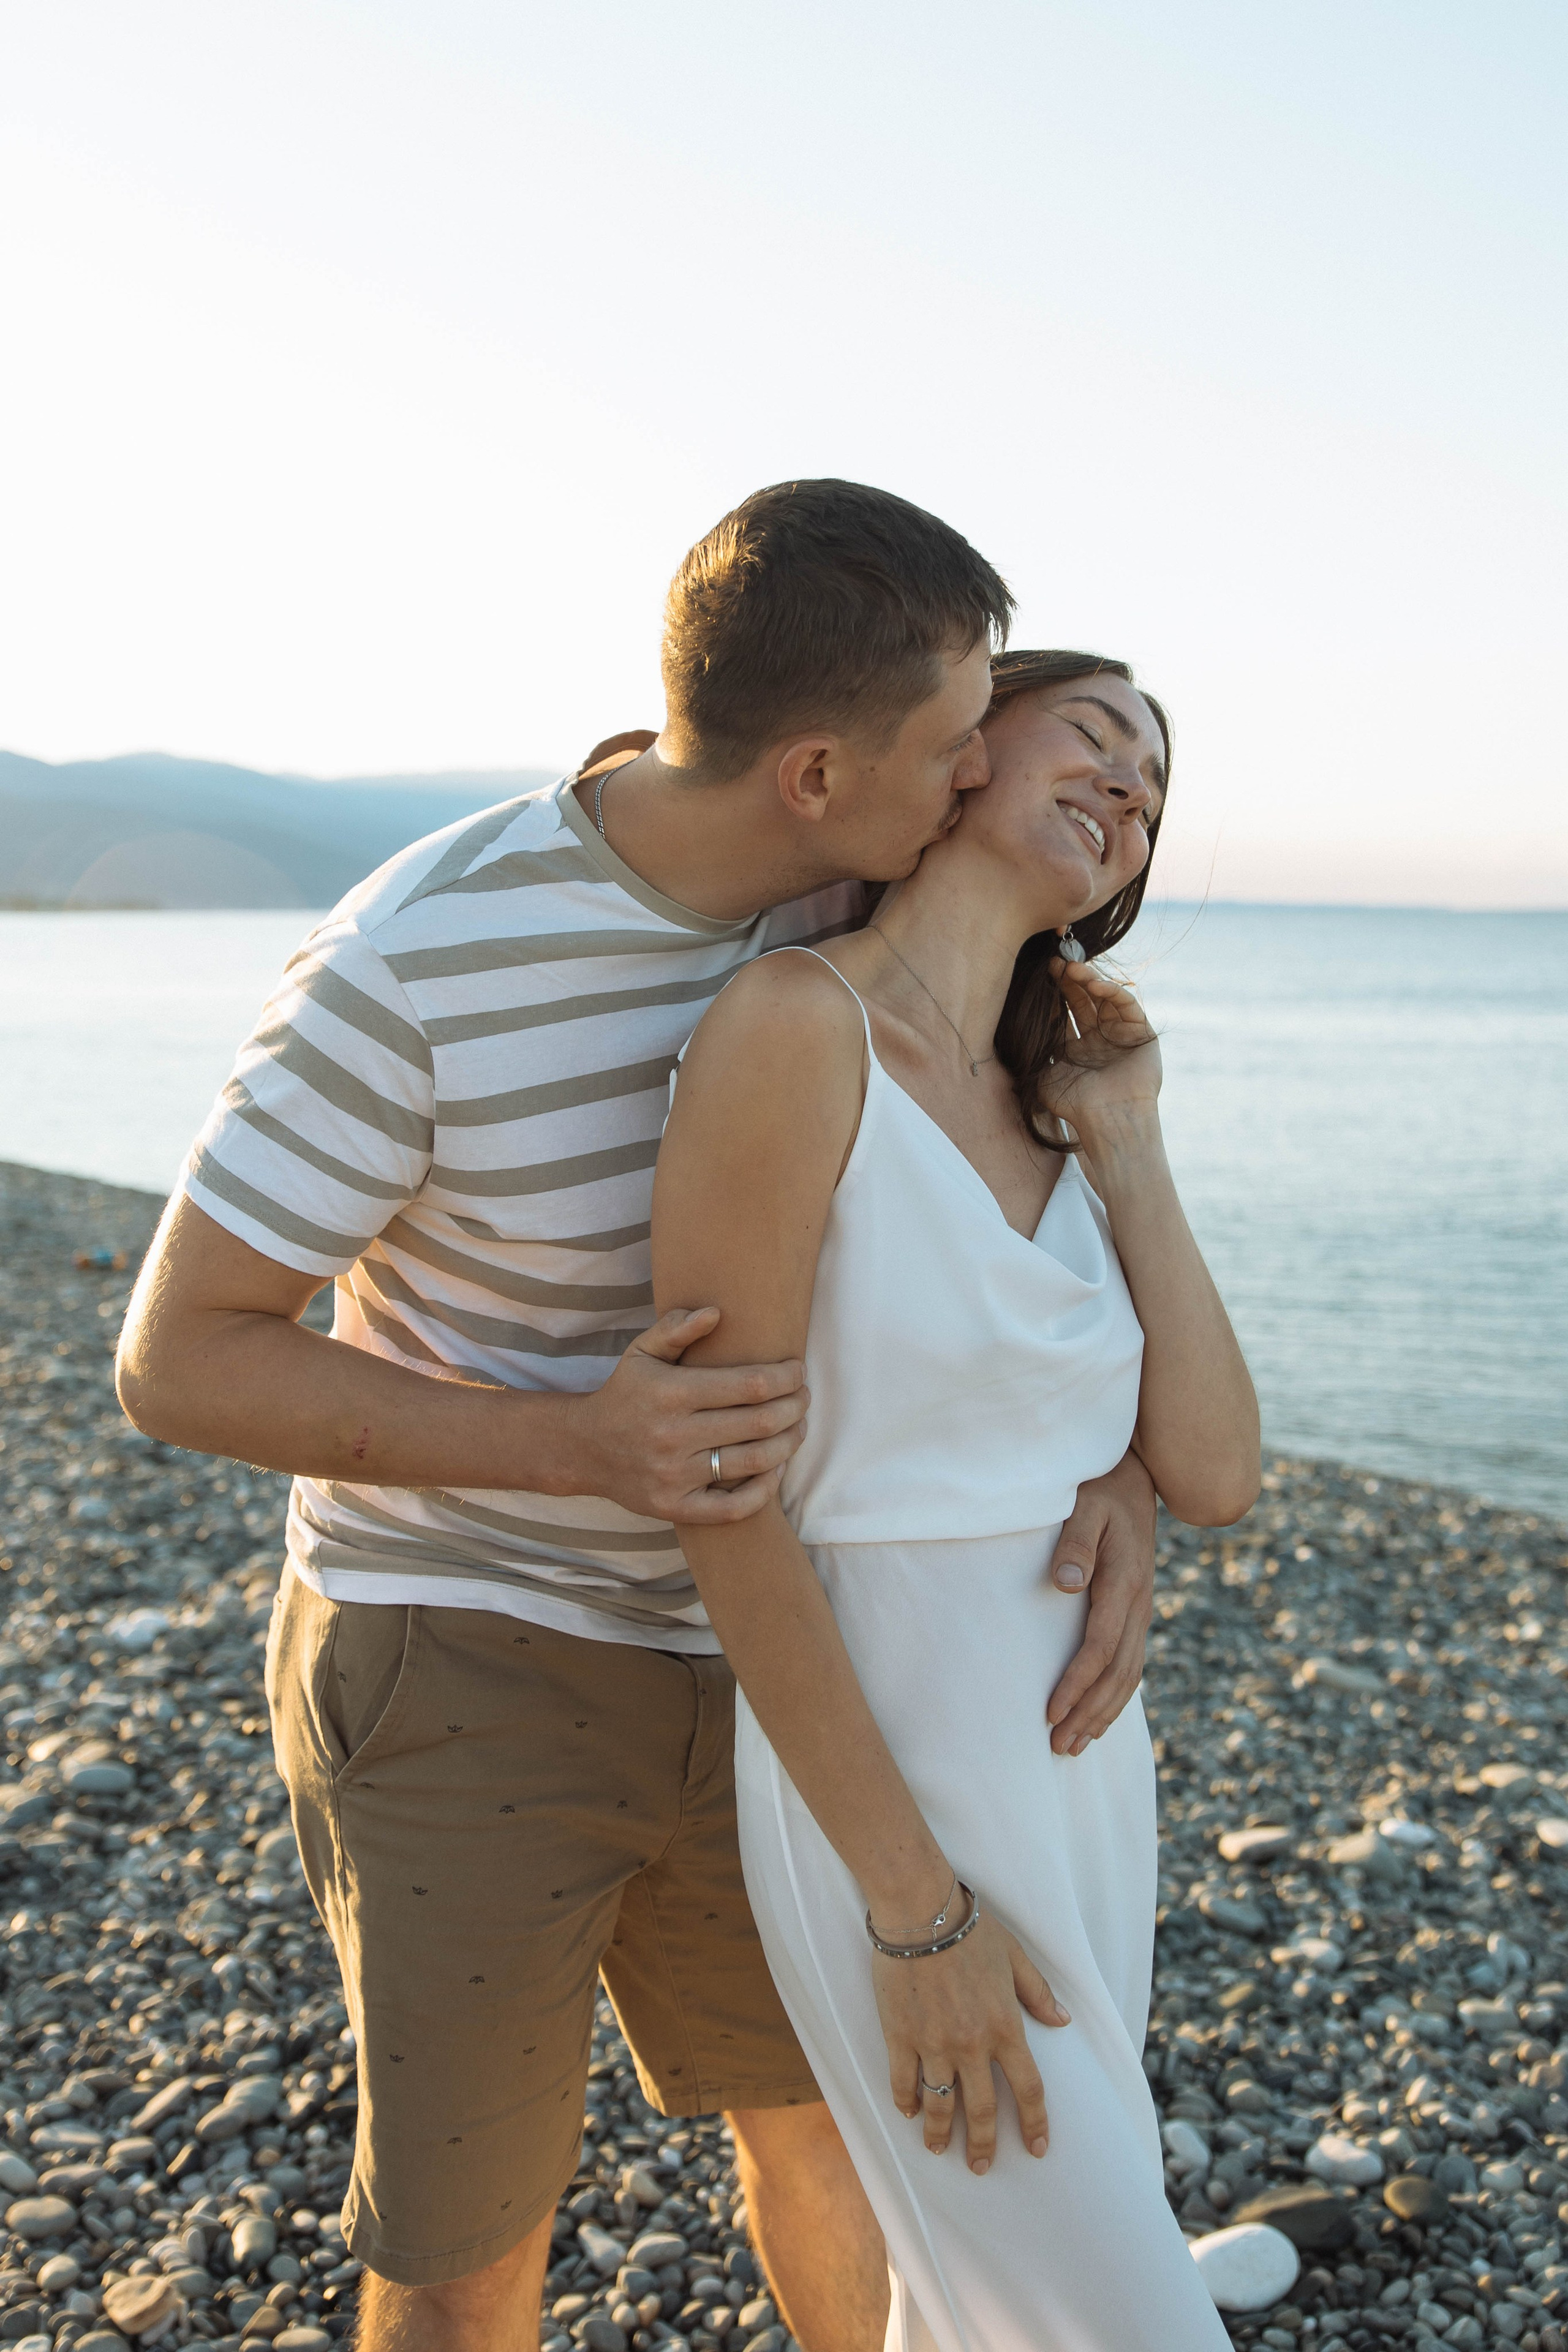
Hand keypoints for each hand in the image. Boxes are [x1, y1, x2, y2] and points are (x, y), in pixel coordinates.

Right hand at [564, 1307, 808, 1521]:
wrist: (583, 1449)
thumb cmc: (624, 1394)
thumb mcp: (641, 1353)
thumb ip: (675, 1329)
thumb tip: (715, 1313)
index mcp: (671, 1393)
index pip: (749, 1384)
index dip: (785, 1377)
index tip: (798, 1371)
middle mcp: (673, 1435)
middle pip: (759, 1422)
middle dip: (795, 1407)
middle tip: (804, 1398)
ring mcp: (674, 1475)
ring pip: (753, 1462)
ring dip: (789, 1444)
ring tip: (798, 1427)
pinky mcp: (674, 1507)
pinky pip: (733, 1508)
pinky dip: (764, 1491)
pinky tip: (776, 1469)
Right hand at [873, 1910, 1069, 2175]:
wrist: (921, 1912)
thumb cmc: (971, 1930)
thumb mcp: (1015, 1957)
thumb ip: (1038, 1993)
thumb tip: (1063, 2021)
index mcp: (1005, 2028)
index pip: (1028, 2089)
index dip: (1035, 2123)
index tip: (1037, 2149)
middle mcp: (972, 2045)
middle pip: (983, 2109)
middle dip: (984, 2145)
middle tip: (982, 2168)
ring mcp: (934, 2044)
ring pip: (940, 2104)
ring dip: (941, 2134)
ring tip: (938, 2151)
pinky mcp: (900, 2036)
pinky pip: (903, 2081)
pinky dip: (906, 2102)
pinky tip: (909, 2113)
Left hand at [1040, 958, 1161, 1139]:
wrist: (1108, 1120)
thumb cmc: (1075, 1104)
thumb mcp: (1045, 1073)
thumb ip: (1036, 1048)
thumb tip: (1015, 1022)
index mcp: (1075, 1049)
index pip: (1064, 1012)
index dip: (1054, 993)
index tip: (1042, 973)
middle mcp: (1098, 1039)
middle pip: (1083, 1000)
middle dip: (1070, 981)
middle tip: (1056, 963)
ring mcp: (1120, 1035)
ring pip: (1104, 998)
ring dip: (1090, 981)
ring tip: (1074, 969)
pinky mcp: (1142, 1033)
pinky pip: (1127, 1005)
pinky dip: (1113, 992)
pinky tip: (1096, 985)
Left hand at [1046, 1449, 1155, 1755]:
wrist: (1134, 1478)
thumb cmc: (1099, 1490)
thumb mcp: (1085, 1506)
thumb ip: (1075, 1543)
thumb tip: (1064, 1583)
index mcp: (1124, 1583)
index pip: (1100, 1647)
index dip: (1076, 1682)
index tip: (1051, 1711)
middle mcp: (1138, 1604)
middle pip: (1117, 1674)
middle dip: (1088, 1713)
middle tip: (1058, 1746)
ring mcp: (1140, 1611)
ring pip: (1128, 1676)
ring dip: (1102, 1713)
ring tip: (1074, 1744)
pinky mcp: (1135, 1613)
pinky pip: (1130, 1664)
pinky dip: (1114, 1696)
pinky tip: (1095, 1715)